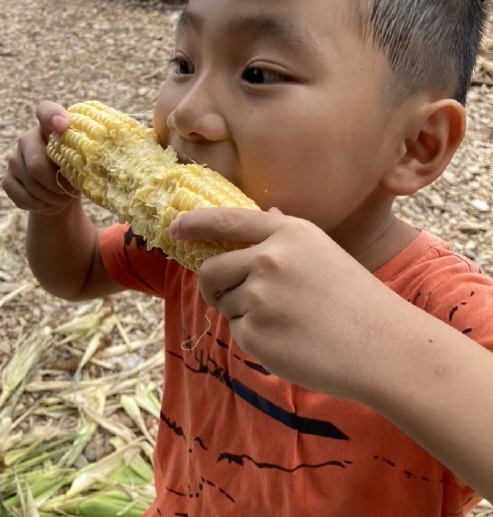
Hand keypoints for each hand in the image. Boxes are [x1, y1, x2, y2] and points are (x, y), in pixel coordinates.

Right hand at [2, 101, 78, 214]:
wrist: (61, 191)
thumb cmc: (78, 170)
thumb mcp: (86, 161)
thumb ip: (88, 156)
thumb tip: (94, 163)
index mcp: (51, 128)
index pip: (46, 111)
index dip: (53, 116)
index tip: (64, 125)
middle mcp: (27, 139)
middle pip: (36, 164)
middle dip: (57, 184)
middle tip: (70, 193)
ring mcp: (14, 159)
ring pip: (31, 184)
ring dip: (52, 198)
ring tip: (64, 198)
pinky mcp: (7, 180)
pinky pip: (22, 197)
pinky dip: (41, 206)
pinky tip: (50, 204)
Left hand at [170, 208, 400, 399]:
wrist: (383, 346)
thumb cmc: (355, 298)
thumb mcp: (322, 252)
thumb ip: (284, 234)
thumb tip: (263, 214)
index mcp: (287, 233)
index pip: (226, 220)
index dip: (194, 223)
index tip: (176, 227)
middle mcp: (268, 259)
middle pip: (211, 269)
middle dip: (213, 285)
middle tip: (228, 297)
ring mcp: (260, 297)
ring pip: (224, 303)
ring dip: (243, 312)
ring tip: (285, 320)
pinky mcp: (256, 334)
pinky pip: (238, 332)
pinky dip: (255, 338)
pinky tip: (289, 340)